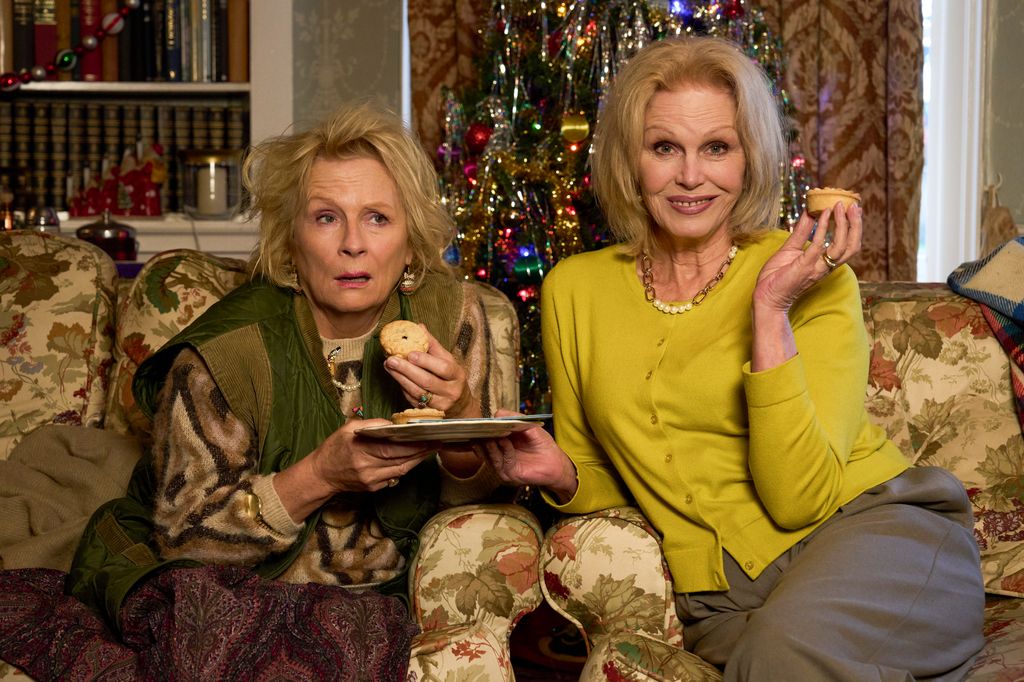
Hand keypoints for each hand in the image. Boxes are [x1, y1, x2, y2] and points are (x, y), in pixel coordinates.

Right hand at [310, 417, 436, 493]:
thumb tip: (393, 424)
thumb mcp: (348, 429)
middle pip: (401, 460)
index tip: (428, 437)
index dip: (413, 444)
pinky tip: (415, 459)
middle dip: (421, 451)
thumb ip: (371, 424)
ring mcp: (371, 480)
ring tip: (431, 449)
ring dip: (417, 460)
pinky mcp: (373, 488)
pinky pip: (394, 476)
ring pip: (401, 470)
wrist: (321, 474)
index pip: (393, 448)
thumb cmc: (334, 448)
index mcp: (361, 450)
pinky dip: (406, 467)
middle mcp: (367, 467)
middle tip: (437, 442)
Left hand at [383, 325, 478, 417]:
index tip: (410, 354)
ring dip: (400, 379)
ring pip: (418, 392)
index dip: (426, 361)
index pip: (443, 368)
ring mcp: (440, 404)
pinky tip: (395, 377)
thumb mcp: (447, 360)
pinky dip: (403, 388)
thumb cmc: (450, 378)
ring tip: (388, 366)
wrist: (460, 405)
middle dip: (407, 370)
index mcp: (457, 375)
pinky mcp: (429, 413)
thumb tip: (418, 327)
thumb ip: (432, 345)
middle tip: (391, 359)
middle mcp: (451, 391)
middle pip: (427, 381)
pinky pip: (413, 400)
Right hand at [474, 410, 578, 502]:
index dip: (482, 429)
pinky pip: (503, 461)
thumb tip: (496, 414)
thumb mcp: (528, 426)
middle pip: (483, 446)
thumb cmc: (542, 443)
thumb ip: (513, 418)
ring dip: (491, 444)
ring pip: (490, 455)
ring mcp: (502, 465)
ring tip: (492, 434)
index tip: (479, 421)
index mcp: (500, 442)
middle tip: (481, 427)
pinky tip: (505, 442)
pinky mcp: (509, 474)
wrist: (555, 463)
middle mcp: (498, 454)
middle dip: (482, 436)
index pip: (484, 436)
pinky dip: (504, 451)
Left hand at [753, 201, 862, 311]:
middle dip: (856, 225)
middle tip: (854, 205)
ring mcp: (816, 267)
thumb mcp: (791, 248)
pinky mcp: (804, 266)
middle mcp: (825, 266)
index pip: (848, 245)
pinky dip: (822, 228)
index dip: (854, 227)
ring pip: (841, 246)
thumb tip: (809, 211)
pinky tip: (822, 214)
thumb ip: (802, 231)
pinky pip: (818, 245)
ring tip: (839, 206)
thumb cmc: (777, 276)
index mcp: (825, 262)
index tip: (854, 209)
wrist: (765, 296)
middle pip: (852, 246)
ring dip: (844, 225)